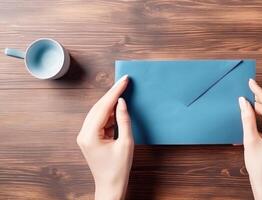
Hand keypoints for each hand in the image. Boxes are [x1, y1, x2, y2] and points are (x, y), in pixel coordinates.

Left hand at [77, 75, 133, 199]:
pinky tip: (118, 107)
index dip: (115, 92)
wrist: (110, 186)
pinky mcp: (90, 138)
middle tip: (124, 82)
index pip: (103, 107)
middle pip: (98, 107)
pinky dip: (109, 113)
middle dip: (112, 94)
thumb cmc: (119, 169)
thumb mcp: (126, 143)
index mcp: (90, 135)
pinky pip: (99, 120)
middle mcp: (83, 134)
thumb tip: (122, 102)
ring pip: (98, 112)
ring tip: (123, 91)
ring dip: (110, 103)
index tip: (124, 80)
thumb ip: (123, 120)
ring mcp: (85, 136)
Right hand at [239, 79, 261, 199]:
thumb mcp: (250, 140)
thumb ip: (247, 119)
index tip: (251, 82)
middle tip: (248, 90)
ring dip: (261, 109)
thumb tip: (243, 102)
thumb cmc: (259, 166)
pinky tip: (255, 115)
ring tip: (249, 102)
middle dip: (260, 100)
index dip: (260, 92)